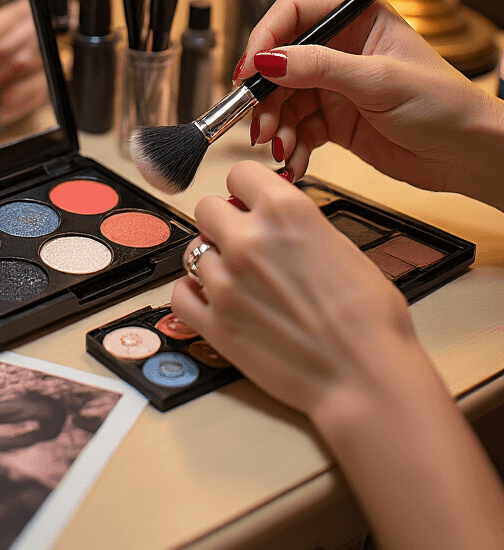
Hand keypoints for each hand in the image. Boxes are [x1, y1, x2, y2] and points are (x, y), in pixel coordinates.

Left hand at [172, 160, 418, 421]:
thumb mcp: (342, 247)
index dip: (246, 190)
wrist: (365, 375)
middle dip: (224, 221)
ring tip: (239, 279)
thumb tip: (276, 223)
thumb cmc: (369, 318)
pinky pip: (180, 293)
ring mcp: (226, 282)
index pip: (239, 174)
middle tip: (243, 241)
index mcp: (285, 211)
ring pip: (193, 251)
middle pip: (206, 208)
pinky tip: (216, 299)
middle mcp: (248, 240)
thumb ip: (298, 227)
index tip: (250, 202)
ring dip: (212, 260)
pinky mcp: (214, 323)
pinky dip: (194, 294)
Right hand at [235, 0, 503, 203]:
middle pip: (280, 62)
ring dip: (275, 125)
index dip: (265, 39)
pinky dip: (291, 146)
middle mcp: (342, 49)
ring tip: (279, 146)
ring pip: (284, 100)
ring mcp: (337, 87)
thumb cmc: (445, 105)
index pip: (294, 14)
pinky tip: (295, 160)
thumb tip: (269, 59)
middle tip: (257, 122)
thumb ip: (320, 68)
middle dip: (265, 95)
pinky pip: (298, 130)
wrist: (468, 155)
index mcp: (357, 19)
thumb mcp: (378, 80)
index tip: (250, 70)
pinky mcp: (336, 122)